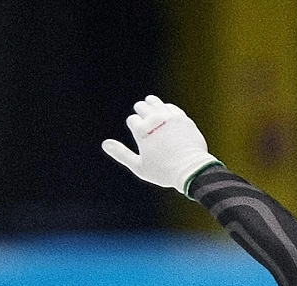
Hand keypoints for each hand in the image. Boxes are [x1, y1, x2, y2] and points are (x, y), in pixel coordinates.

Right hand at [102, 95, 217, 193]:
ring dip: (151, 104)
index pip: (133, 120)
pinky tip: (166, 114)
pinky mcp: (183, 118)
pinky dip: (166, 109)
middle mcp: (154, 121)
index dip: (134, 125)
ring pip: (155, 103)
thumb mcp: (139, 167)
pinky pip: (171, 108)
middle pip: (142, 107)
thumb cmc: (164, 172)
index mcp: (141, 131)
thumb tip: (104, 144)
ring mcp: (169, 118)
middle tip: (143, 117)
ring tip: (150, 108)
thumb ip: (121, 154)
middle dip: (140, 111)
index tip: (139, 132)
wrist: (191, 170)